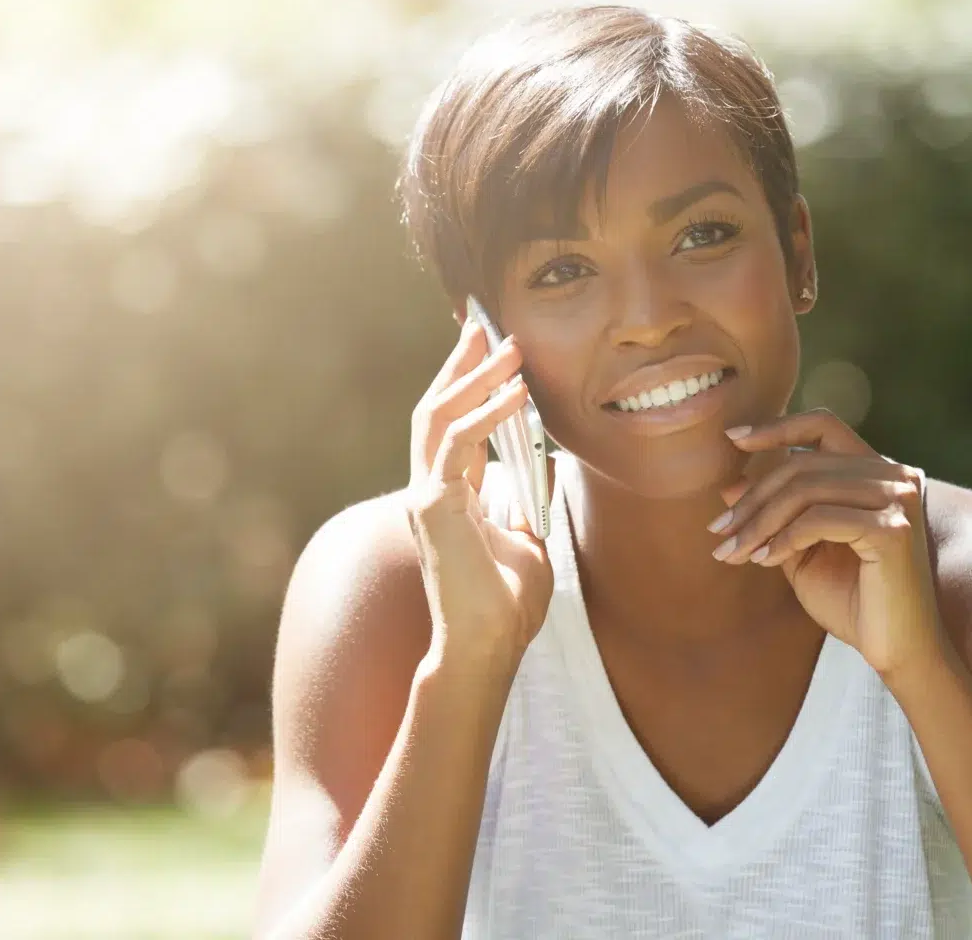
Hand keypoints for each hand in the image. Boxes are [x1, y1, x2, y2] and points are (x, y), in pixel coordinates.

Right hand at [405, 318, 553, 668]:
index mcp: (447, 495)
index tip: (486, 349)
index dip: (465, 384)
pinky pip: (458, 444)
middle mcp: (428, 489)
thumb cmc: (505, 605)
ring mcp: (425, 496)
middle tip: (484, 325)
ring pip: (438, 416)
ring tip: (506, 348)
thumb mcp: (528, 542)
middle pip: (433, 408)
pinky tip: (517, 394)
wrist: (487, 647)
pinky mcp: (433, 506)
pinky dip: (487, 413)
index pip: (450, 425)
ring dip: (473, 377)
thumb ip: (527, 504)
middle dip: (459, 364)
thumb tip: (546, 471)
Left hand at [709, 410, 952, 683]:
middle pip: (803, 464)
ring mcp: (898, 499)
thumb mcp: (803, 551)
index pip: (824, 426)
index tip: (733, 439)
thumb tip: (730, 486)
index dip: (777, 427)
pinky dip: (784, 539)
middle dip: (752, 498)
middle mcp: (894, 476)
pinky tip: (765, 561)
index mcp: (877, 473)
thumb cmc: (853, 602)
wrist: (897, 651)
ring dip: (759, 521)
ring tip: (733, 551)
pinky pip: (818, 520)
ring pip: (806, 489)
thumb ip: (776, 516)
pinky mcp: (892, 530)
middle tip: (718, 531)